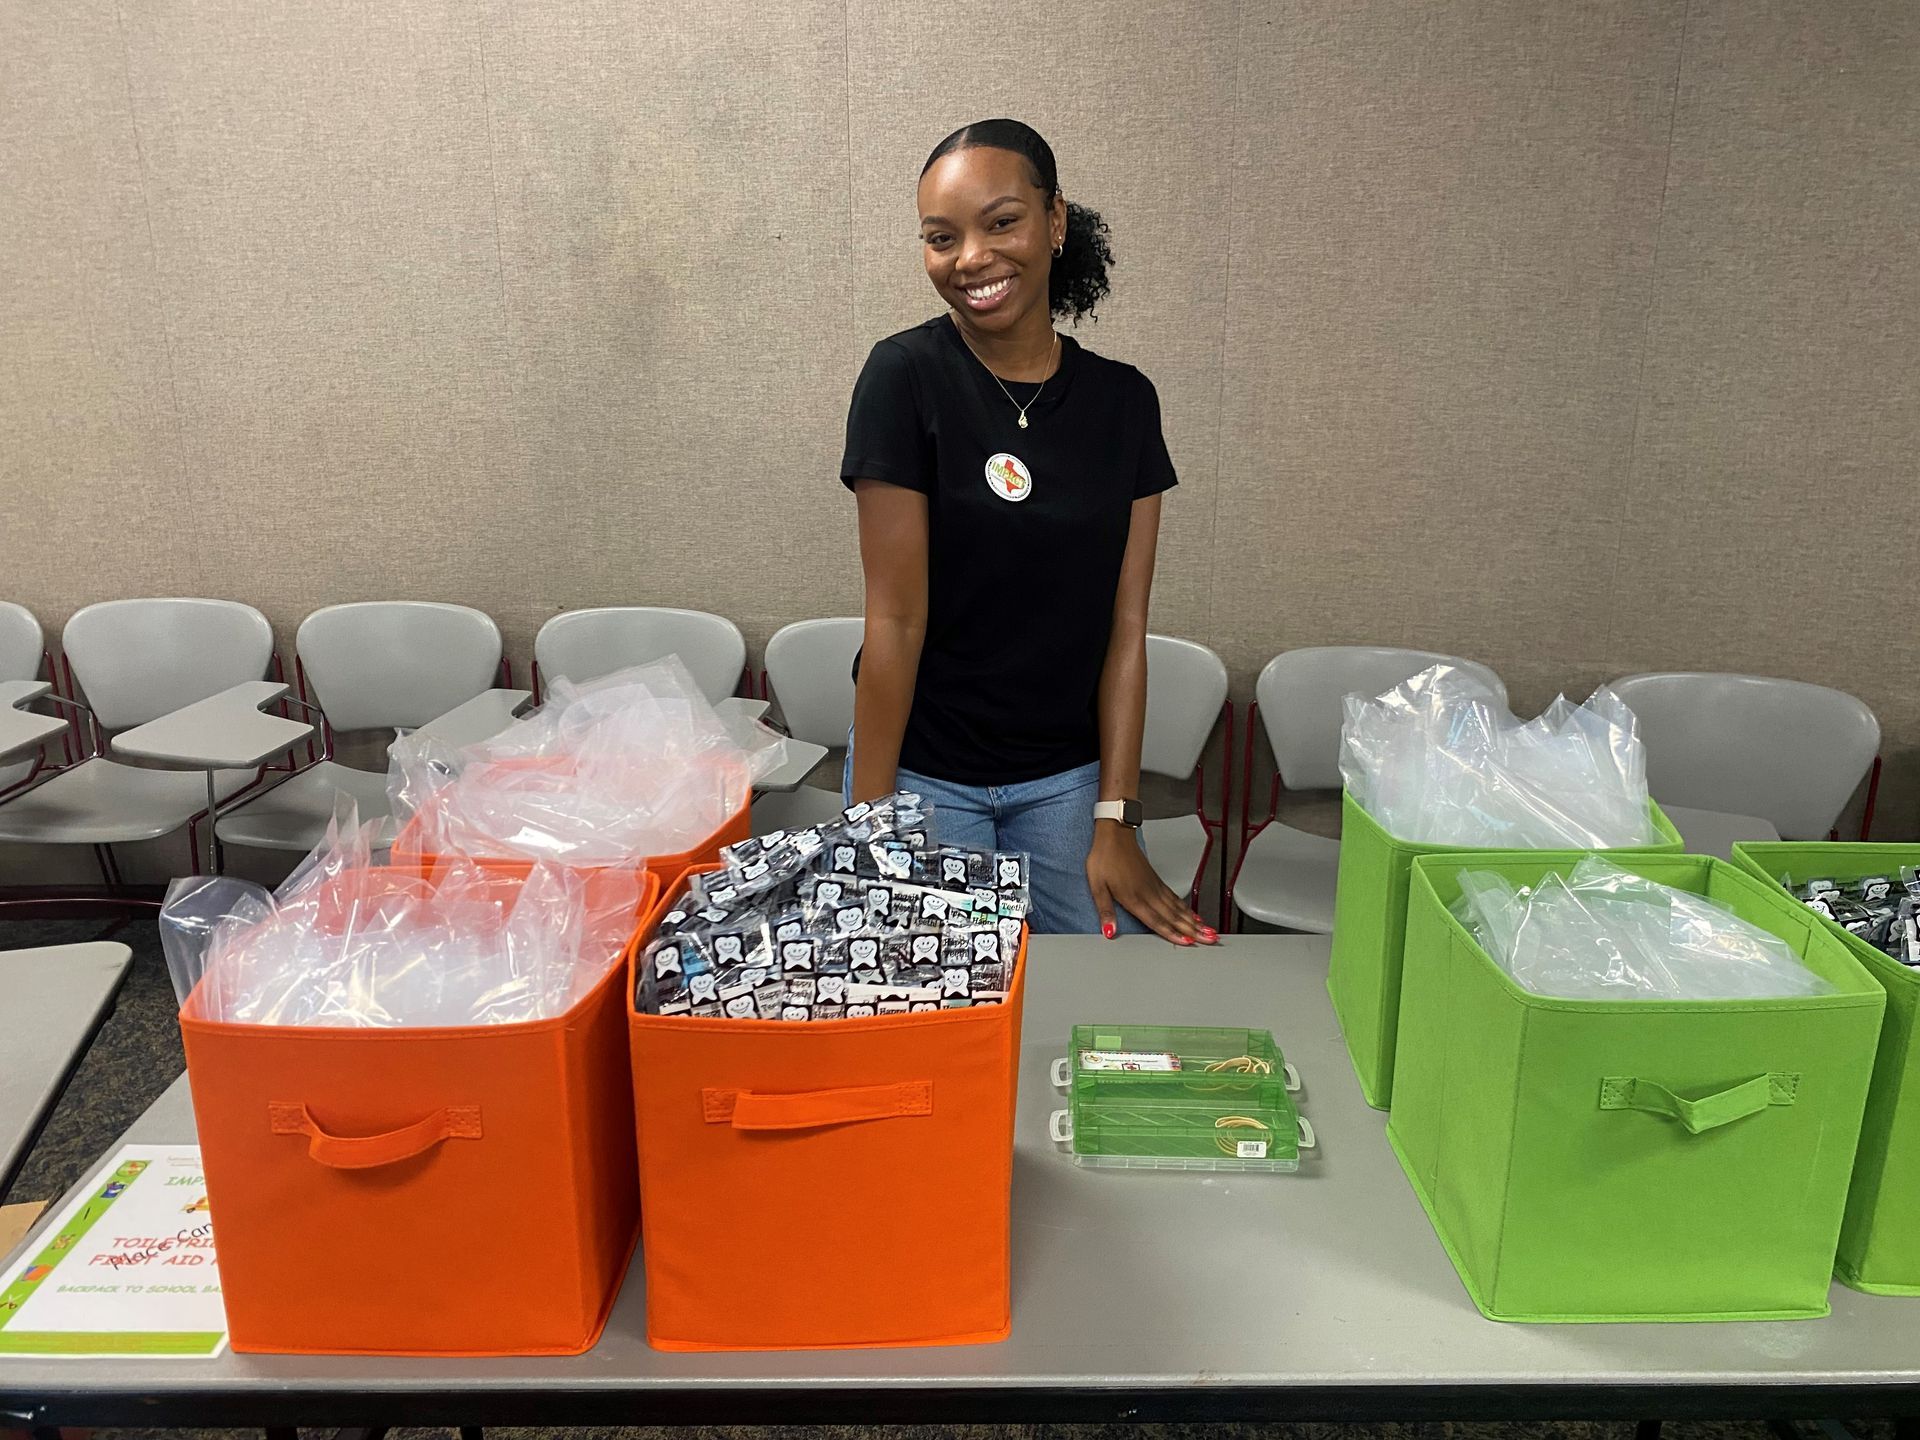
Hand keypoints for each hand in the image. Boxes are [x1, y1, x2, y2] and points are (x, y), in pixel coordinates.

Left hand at [1086, 820, 1218, 945]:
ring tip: (1208, 931)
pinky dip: (1186, 908)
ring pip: (1178, 908)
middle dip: (1193, 930)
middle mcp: (1148, 893)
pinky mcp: (1156, 880)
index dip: (1172, 933)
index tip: (1188, 942)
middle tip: (1209, 940)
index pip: (1156, 920)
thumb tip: (1109, 931)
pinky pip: (1175, 897)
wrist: (1114, 834)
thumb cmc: (1105, 857)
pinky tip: (1193, 914)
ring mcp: (1154, 886)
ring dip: (1194, 921)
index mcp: (1134, 897)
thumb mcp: (1097, 885)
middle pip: (1173, 916)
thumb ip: (1105, 910)